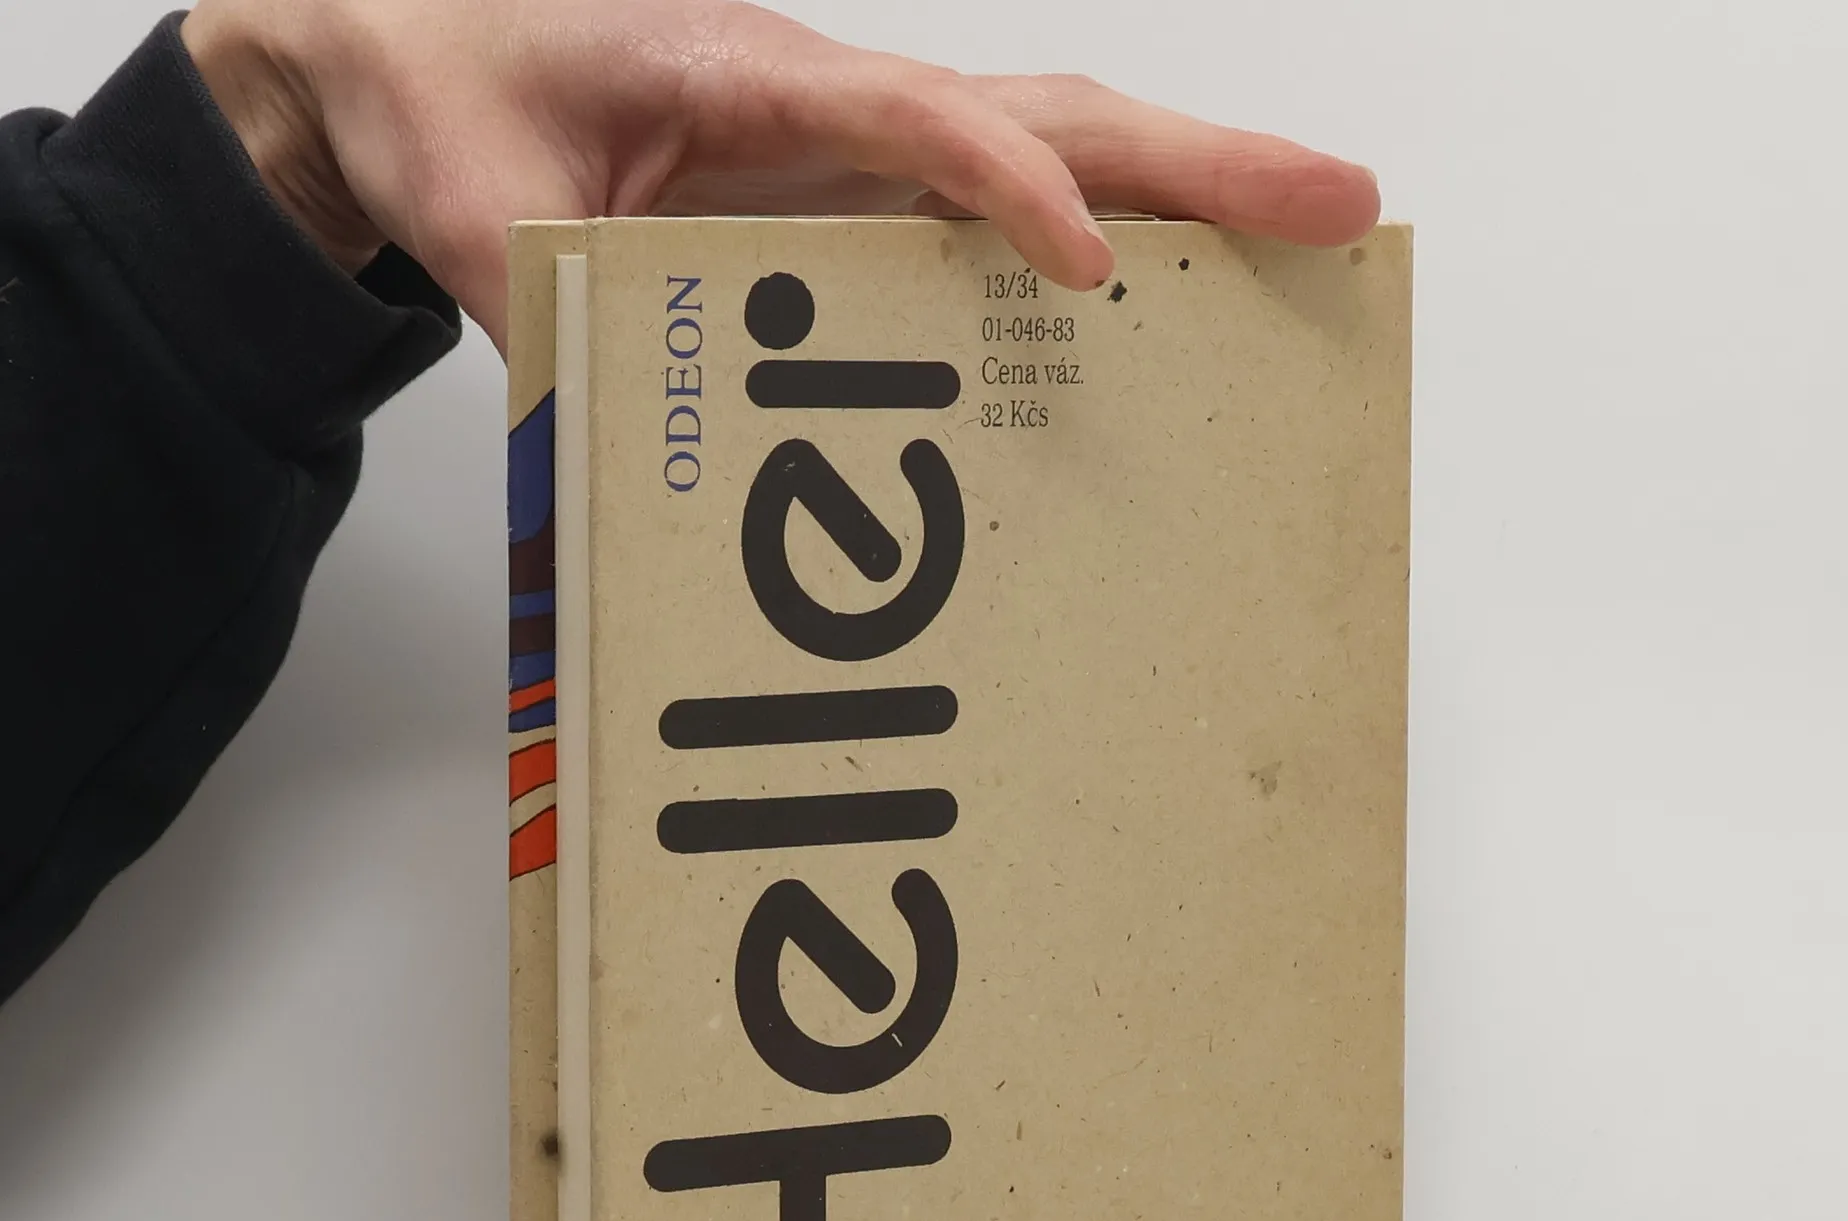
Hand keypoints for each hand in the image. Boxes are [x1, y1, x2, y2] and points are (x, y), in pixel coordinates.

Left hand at [180, 0, 1379, 350]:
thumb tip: (624, 456)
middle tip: (1336, 202)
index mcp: (751, 76)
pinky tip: (1169, 292)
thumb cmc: (454, 95)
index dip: (1009, 186)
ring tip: (1310, 237)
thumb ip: (561, 326)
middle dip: (1199, 165)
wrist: (420, 47)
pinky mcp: (858, 188)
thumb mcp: (484, 214)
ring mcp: (861, 143)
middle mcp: (836, 97)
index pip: (917, 120)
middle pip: (1052, 114)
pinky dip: (1104, 233)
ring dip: (1186, 195)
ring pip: (1054, 145)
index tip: (1086, 266)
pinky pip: (999, 203)